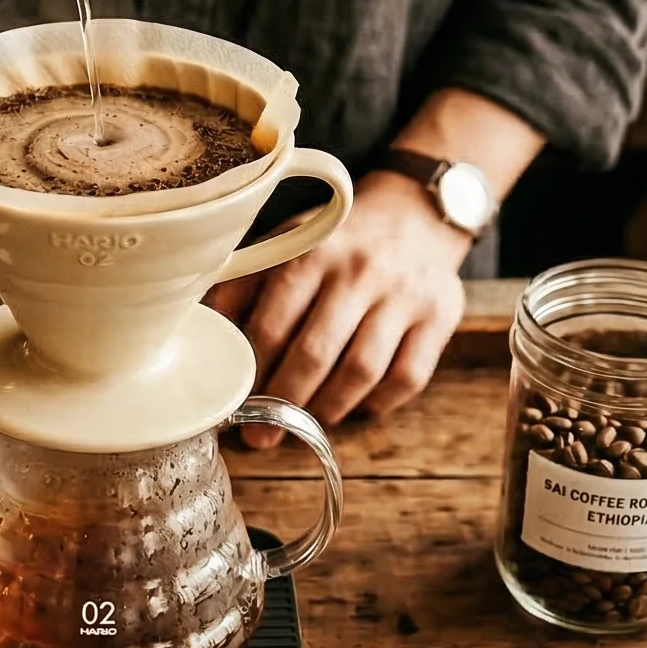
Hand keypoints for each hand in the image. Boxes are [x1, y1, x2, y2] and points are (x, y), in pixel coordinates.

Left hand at [207, 172, 469, 442]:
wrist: (415, 213)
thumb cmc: (338, 240)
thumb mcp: (288, 243)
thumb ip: (246, 283)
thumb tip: (206, 331)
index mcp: (314, 252)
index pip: (273, 322)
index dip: (251, 369)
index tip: (236, 400)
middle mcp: (360, 272)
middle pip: (316, 353)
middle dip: (283, 402)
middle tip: (263, 435)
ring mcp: (404, 296)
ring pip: (362, 371)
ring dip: (328, 407)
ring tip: (306, 423)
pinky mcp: (440, 316)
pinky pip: (408, 376)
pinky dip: (379, 402)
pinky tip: (356, 405)